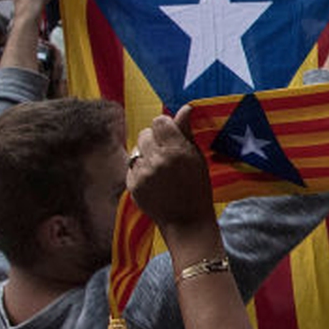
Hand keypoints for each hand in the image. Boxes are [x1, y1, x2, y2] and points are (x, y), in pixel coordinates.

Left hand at [127, 107, 217, 233]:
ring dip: (146, 154)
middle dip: (154, 140)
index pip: (159, 121)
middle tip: (166, 154)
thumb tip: (185, 108)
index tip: (171, 135)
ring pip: (136, 149)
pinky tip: (154, 181)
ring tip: (159, 168)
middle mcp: (157, 160)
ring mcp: (143, 173)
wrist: (186, 220)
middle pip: (145, 133)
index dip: (165, 126)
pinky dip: (140, 170)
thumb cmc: (197, 187)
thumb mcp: (197, 158)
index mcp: (177, 150)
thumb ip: (186, 132)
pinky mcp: (132, 184)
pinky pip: (132, 166)